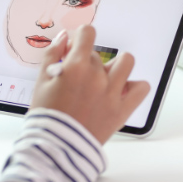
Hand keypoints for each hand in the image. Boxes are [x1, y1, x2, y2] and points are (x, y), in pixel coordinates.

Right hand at [30, 25, 150, 143]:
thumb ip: (52, 54)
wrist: (55, 148)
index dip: (81, 37)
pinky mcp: (123, 109)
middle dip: (87, 62)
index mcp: (76, 66)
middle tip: (78, 78)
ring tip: (106, 77)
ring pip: (126, 61)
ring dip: (116, 65)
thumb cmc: (46, 117)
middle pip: (98, 55)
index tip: (76, 47)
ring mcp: (112, 92)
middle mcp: (97, 76)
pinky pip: (142, 88)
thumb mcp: (40, 81)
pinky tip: (122, 90)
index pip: (88, 33)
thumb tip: (64, 36)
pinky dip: (135, 86)